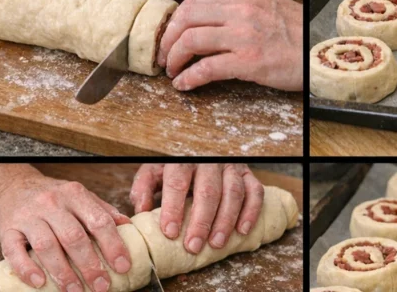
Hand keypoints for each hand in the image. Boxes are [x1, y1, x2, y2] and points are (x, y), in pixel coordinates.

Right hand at [0, 173, 131, 290]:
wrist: (14, 186)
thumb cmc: (52, 195)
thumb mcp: (79, 195)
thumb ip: (102, 210)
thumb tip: (128, 227)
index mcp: (74, 194)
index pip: (98, 220)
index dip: (112, 244)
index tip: (122, 265)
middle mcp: (52, 203)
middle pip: (74, 236)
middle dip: (90, 265)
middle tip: (101, 286)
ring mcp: (29, 216)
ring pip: (47, 246)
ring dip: (63, 272)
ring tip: (75, 291)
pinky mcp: (7, 230)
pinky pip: (15, 251)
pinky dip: (27, 269)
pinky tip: (40, 283)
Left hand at [130, 164, 263, 252]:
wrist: (200, 149)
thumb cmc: (175, 168)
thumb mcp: (155, 171)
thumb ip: (144, 188)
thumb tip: (141, 210)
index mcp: (183, 159)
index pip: (177, 181)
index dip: (174, 207)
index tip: (169, 232)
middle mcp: (209, 160)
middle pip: (207, 190)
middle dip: (201, 221)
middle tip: (193, 246)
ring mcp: (230, 166)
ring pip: (232, 192)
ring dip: (225, 220)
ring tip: (216, 244)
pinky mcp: (247, 173)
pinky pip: (254, 191)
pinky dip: (251, 211)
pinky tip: (242, 230)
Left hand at [158, 0, 302, 90]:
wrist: (320, 52)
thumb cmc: (299, 34)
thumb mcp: (270, 8)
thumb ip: (242, 10)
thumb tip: (211, 19)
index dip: (177, 16)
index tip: (171, 30)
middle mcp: (243, 12)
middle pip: (187, 16)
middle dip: (168, 36)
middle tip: (164, 52)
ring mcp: (244, 36)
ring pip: (191, 40)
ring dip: (174, 58)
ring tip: (172, 70)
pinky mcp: (248, 62)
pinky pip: (207, 68)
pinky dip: (189, 78)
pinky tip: (184, 85)